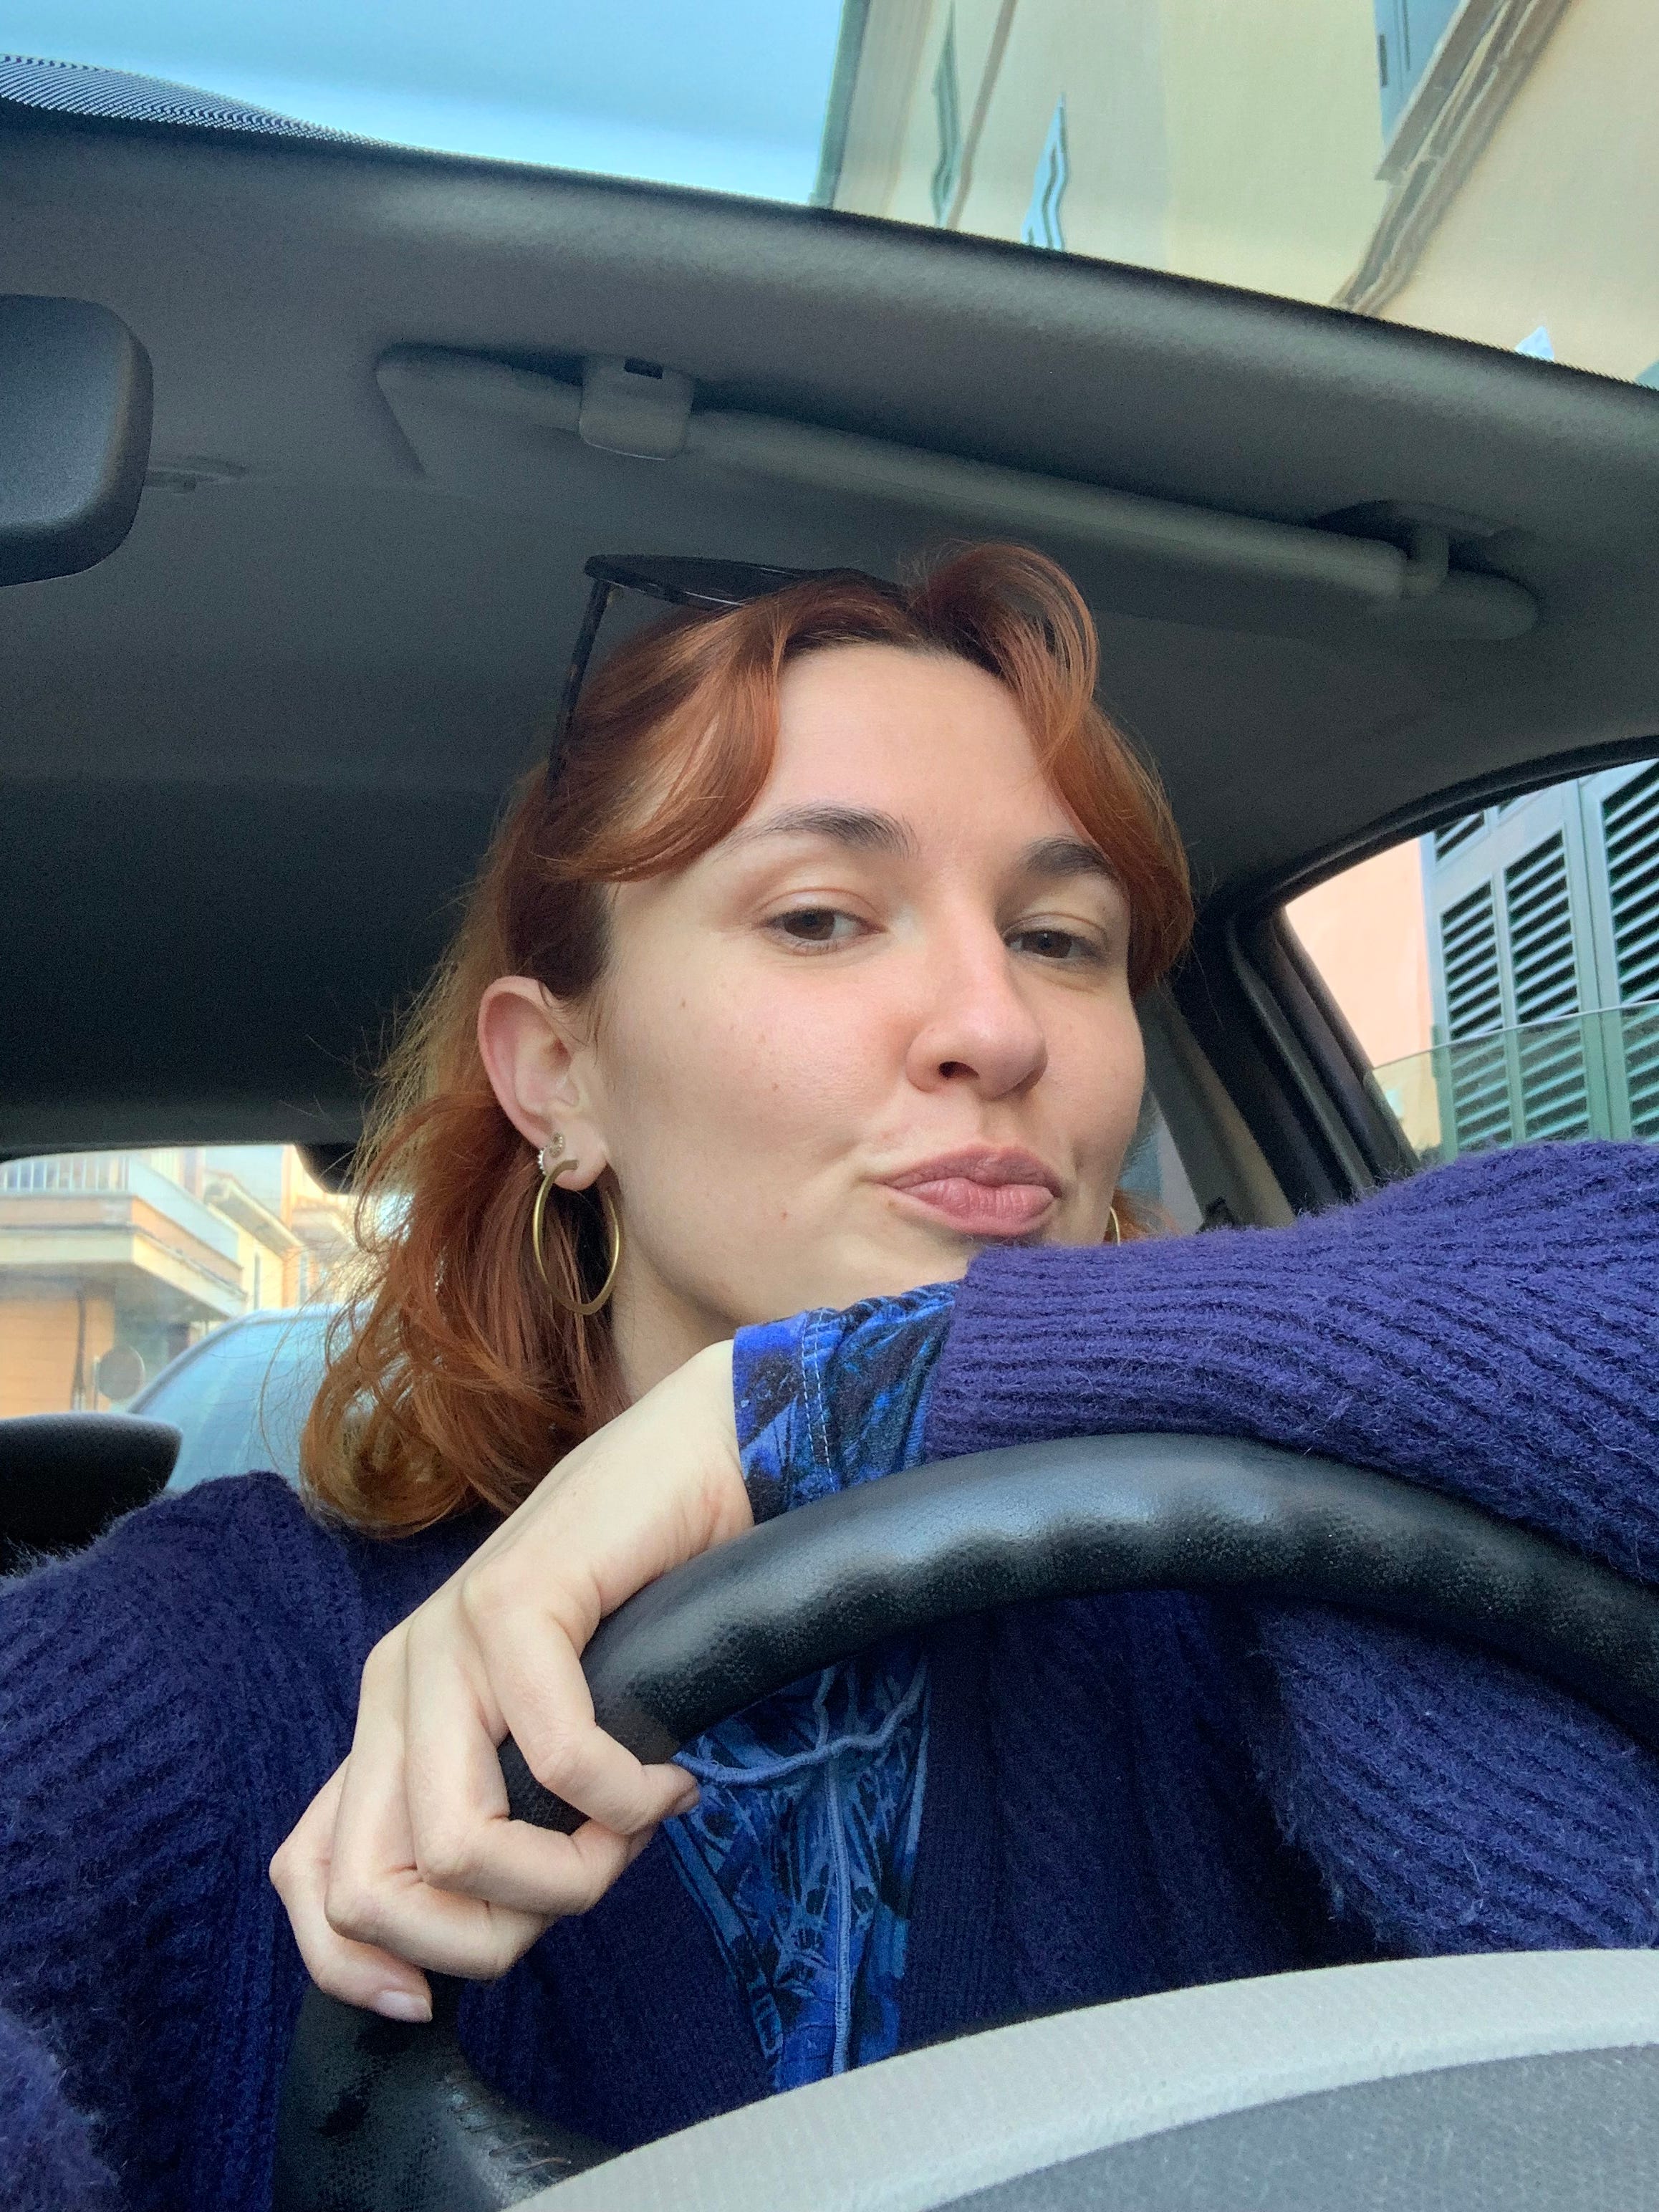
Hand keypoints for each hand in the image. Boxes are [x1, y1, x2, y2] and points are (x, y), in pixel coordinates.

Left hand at [269, 1339, 749, 2018]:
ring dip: (570, 1872)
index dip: (355, 1968)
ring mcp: (448, 1636)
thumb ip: (502, 1804)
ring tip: (638, 1824)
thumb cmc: (638, 1603)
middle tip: (584, 1885)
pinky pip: (560, 1757)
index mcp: (392, 1716)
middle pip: (373, 1888)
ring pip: (455, 1842)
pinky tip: (673, 1776)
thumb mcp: (546, 1728)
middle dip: (488, 1938)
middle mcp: (398, 1678)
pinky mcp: (515, 1600)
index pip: (309, 1874)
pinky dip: (628, 1799)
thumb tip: (481, 1935)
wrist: (698, 1459)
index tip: (440, 1999)